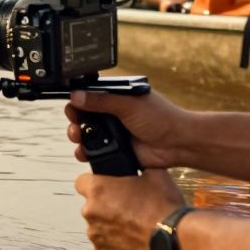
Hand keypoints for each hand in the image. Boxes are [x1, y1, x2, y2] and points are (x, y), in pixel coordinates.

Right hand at [64, 90, 193, 168]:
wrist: (178, 143)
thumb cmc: (161, 118)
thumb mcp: (129, 104)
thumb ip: (102, 101)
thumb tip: (76, 96)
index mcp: (117, 98)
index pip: (90, 96)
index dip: (78, 101)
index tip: (71, 106)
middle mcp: (114, 114)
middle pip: (84, 116)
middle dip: (75, 120)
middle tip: (74, 125)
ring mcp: (114, 132)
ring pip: (87, 134)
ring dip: (78, 136)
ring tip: (78, 138)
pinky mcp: (115, 149)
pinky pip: (95, 151)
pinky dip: (87, 153)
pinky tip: (84, 153)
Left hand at [75, 169, 184, 249]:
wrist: (176, 240)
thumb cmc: (164, 208)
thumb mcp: (156, 175)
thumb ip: (139, 168)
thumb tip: (139, 165)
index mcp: (98, 190)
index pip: (82, 182)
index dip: (96, 184)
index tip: (107, 188)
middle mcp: (91, 212)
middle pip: (92, 207)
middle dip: (106, 207)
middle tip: (129, 210)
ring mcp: (96, 236)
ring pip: (99, 228)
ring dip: (111, 227)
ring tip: (134, 228)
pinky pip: (105, 248)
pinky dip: (115, 246)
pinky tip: (132, 243)